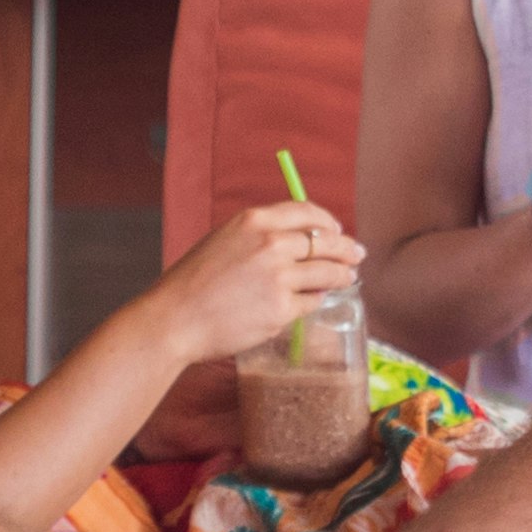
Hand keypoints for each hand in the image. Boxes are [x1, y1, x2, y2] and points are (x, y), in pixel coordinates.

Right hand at [146, 196, 360, 368]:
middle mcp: (271, 244)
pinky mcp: (281, 309)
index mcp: (255, 221)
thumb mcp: (225, 240)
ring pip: (327, 273)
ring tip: (348, 278)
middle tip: (357, 255)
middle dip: (346, 249)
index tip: (337, 230)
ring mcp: (279, 278)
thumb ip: (261, 235)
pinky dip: (314, 301)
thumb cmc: (194, 282)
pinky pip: (311, 302)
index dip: (328, 222)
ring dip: (342, 276)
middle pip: (326, 242)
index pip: (308, 213)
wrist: (174, 319)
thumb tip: (300, 240)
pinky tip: (314, 301)